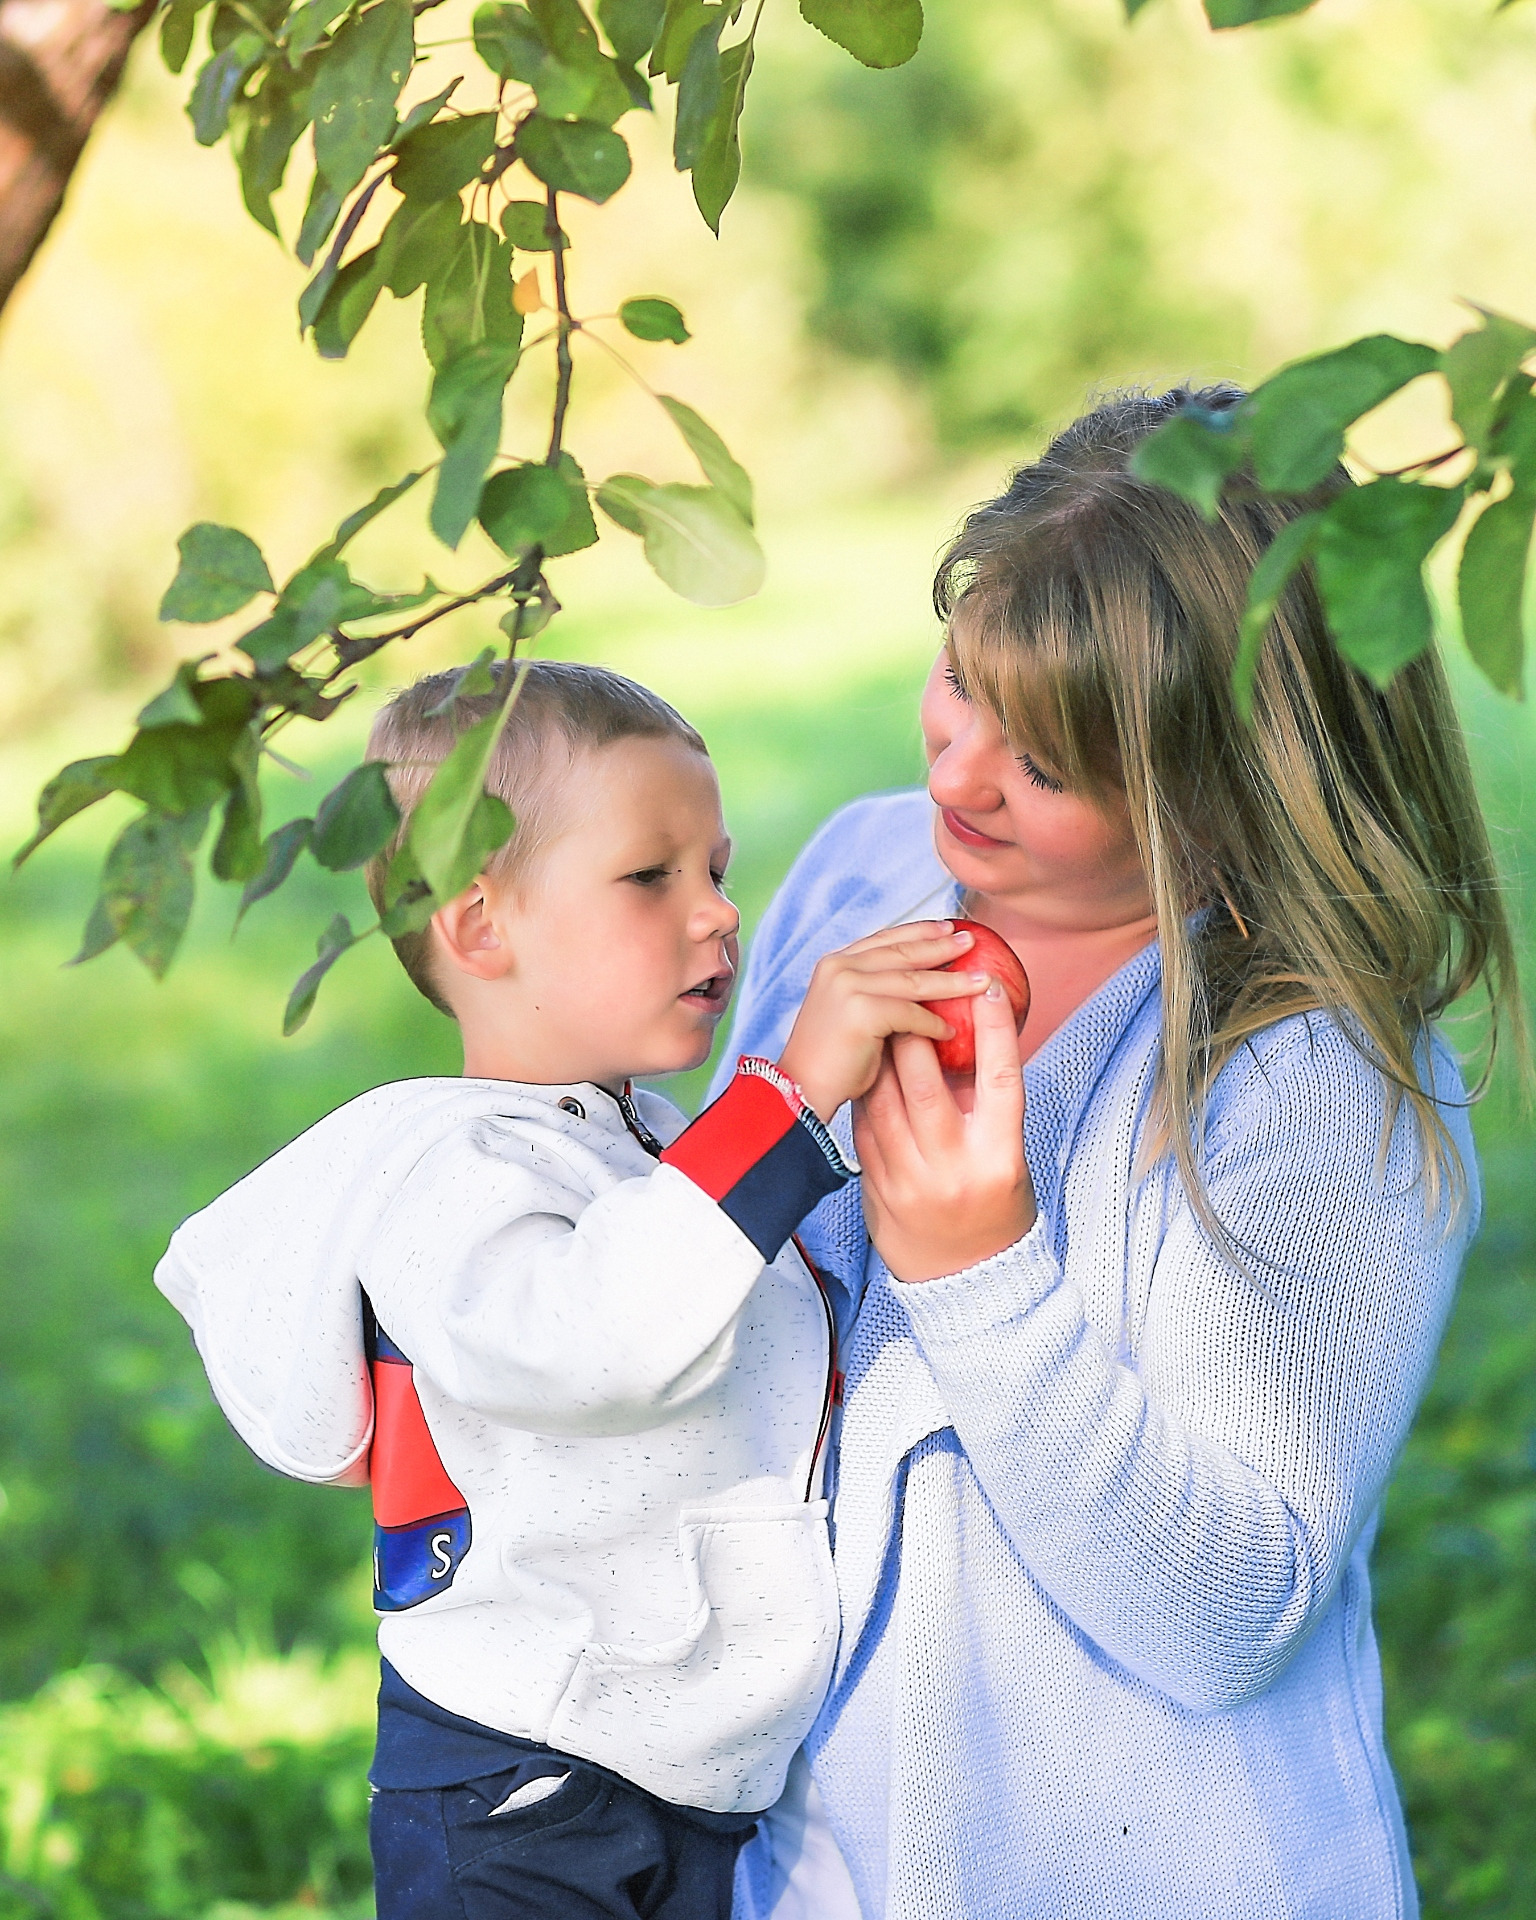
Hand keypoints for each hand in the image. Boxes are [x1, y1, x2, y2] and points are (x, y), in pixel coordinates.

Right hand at [777, 922, 988, 1121]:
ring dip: (952, 982)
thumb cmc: (830, 1063)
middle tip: (973, 942)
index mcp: (835, 964)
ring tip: (982, 981)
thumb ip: (878, 995)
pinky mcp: (860, 1010)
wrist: (799, 1091)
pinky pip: (910, 1013)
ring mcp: (847, 986)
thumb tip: (922, 988)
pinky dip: (933, 1022)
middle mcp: (839, 967)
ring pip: (912, 980)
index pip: (884, 939)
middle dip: (941, 946)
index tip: (948, 929)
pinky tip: (952, 1030)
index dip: (918, 932)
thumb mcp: (853, 1016)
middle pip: (902, 952)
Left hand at [855, 977, 1036, 1282]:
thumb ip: (987, 1107)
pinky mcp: (878, 1189)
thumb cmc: (995, 1204)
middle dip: (914, 1034)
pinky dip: (866, 1092)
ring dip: (880, 1056)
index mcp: (999, 1156)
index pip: (1001, 1080)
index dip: (996, 1030)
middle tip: (912, 995)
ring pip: (884, 1101)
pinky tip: (866, 1069)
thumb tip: (967, 1038)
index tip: (989, 987)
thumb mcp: (1007, 1156)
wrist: (965, 1280)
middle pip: (926, 1085)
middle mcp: (953, 1168)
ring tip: (882, 1020)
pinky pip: (864, 1127)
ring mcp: (910, 1180)